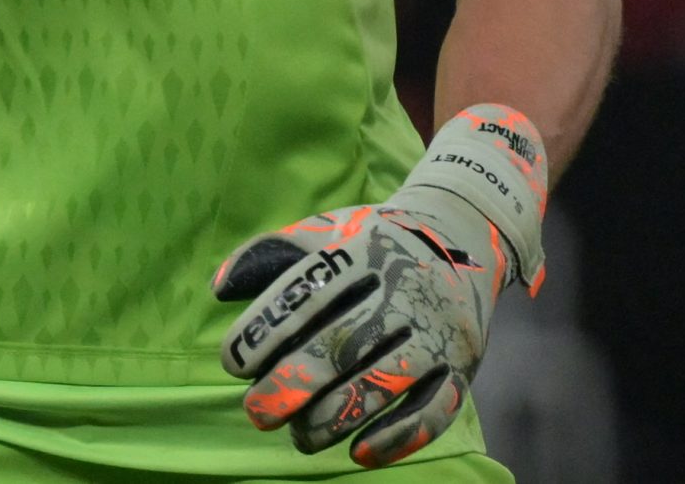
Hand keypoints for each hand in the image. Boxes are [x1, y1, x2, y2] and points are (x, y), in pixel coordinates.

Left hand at [212, 106, 549, 468]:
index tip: (231, 362)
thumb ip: (271, 253)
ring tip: (301, 437)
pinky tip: (359, 454)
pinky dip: (398, 438)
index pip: (306, 294)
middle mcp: (403, 288)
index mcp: (362, 250)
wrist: (466, 230)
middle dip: (293, 384)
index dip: (264, 331)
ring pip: (385, 383)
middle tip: (257, 412)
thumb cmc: (375, 238)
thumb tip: (218, 288)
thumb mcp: (327, 229)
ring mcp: (438, 329)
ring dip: (337, 418)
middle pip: (343, 344)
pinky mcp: (465, 364)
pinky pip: (435, 410)